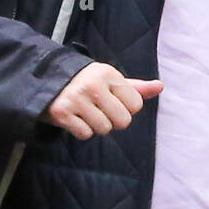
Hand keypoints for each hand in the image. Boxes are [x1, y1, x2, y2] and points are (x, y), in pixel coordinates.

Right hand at [39, 61, 162, 140]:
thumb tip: (160, 87)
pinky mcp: (62, 112)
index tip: (112, 101)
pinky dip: (81, 130)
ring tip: (86, 112)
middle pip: (122, 121)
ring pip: (103, 129)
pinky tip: (75, 117)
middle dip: (113, 120)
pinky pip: (85, 134)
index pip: (136, 104)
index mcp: (109, 73)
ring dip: (96, 125)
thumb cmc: (87, 82)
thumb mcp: (111, 80)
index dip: (126, 108)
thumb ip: (136, 87)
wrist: (49, 81)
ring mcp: (76, 98)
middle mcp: (93, 84)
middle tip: (100, 110)